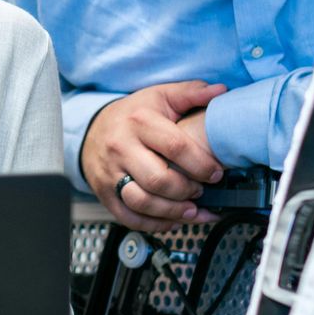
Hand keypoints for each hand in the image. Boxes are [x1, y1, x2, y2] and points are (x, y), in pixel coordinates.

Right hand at [81, 80, 226, 234]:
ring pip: (142, 202)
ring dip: (173, 211)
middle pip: (158, 180)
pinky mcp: (104, 192)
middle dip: (187, 191)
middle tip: (201, 190)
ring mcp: (111, 173)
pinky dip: (154, 224)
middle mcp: (121, 148)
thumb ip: (191, 92)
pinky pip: (129, 216)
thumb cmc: (132, 115)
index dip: (201, 164)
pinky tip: (172, 219)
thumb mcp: (160, 96)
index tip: (215, 172)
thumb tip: (221, 90)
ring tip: (191, 209)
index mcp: (139, 122)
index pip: (175, 147)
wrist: (92, 130)